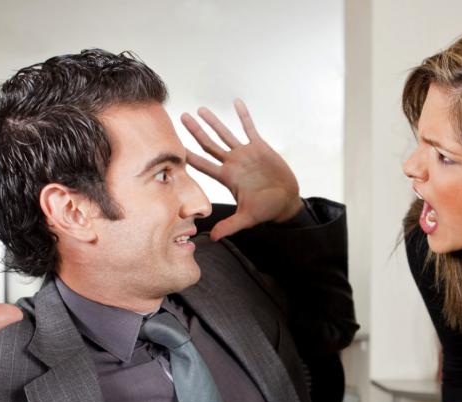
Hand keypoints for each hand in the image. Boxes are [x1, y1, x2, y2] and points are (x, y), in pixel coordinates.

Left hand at [181, 99, 302, 240]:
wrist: (286, 201)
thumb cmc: (266, 210)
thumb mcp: (247, 218)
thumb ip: (229, 226)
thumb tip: (212, 239)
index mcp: (227, 177)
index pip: (203, 164)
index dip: (189, 155)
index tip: (175, 146)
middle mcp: (232, 163)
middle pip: (209, 144)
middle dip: (195, 131)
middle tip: (182, 117)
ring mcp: (245, 154)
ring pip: (225, 134)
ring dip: (214, 121)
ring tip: (201, 109)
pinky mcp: (260, 147)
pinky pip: (249, 128)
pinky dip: (244, 116)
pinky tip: (237, 102)